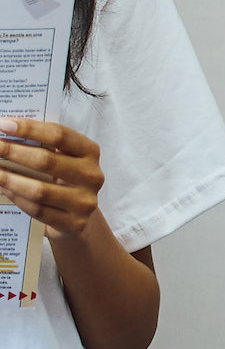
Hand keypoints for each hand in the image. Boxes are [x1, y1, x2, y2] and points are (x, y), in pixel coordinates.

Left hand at [0, 118, 105, 240]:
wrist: (78, 217)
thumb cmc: (64, 180)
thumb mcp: (63, 159)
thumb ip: (44, 146)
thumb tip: (7, 131)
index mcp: (90, 152)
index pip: (59, 135)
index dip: (30, 129)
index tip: (3, 125)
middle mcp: (92, 175)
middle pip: (47, 161)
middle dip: (12, 152)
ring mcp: (85, 201)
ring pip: (39, 190)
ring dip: (9, 179)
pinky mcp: (74, 223)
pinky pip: (38, 210)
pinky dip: (17, 199)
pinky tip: (3, 189)